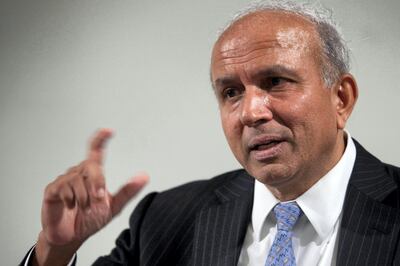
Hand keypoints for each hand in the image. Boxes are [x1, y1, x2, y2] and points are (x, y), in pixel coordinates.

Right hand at [34, 129, 148, 265]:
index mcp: (93, 174)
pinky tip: (71, 207)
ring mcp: (64, 180)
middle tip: (98, 198)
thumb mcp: (114, 206)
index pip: (95, 151)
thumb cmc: (91, 219)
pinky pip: (64, 188)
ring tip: (84, 208)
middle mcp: (78, 173)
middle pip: (91, 166)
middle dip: (98, 182)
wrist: (72, 237)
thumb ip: (128, 191)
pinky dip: (72, 200)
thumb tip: (144, 176)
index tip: (108, 131)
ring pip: (78, 180)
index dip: (101, 139)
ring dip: (85, 198)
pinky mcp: (52, 190)